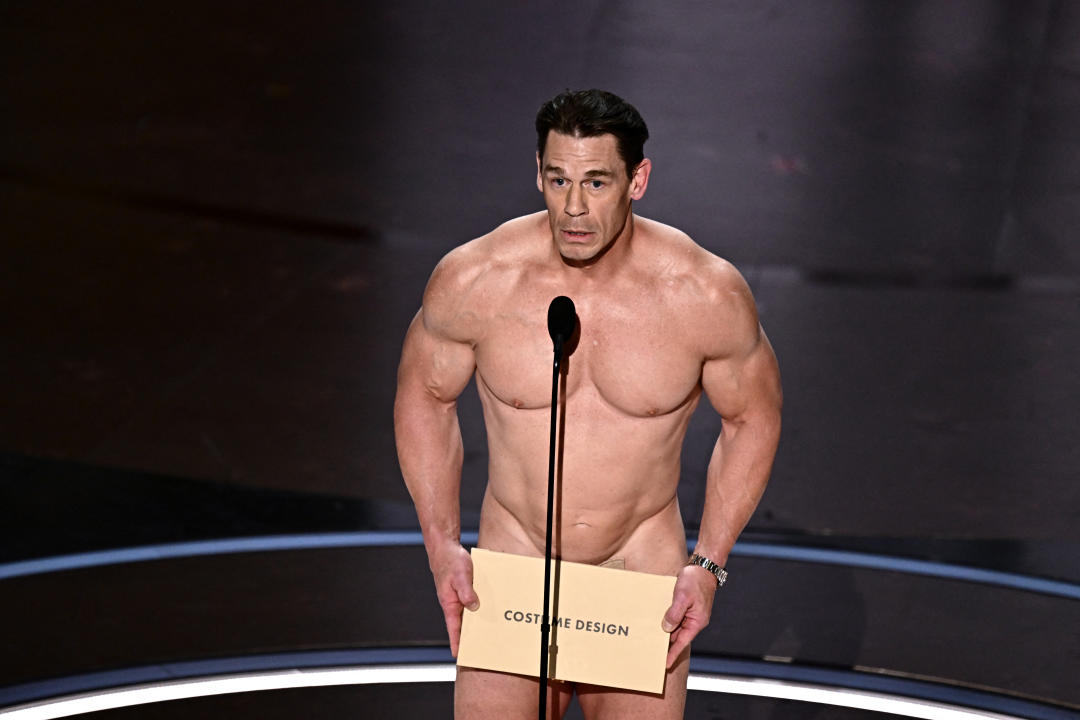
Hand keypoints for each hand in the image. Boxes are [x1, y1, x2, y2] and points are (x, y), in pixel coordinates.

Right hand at [428, 542, 479, 656]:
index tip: (458, 655)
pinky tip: (489, 609)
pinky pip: (472, 601)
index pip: (453, 628)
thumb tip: (474, 607)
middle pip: (462, 623)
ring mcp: (459, 597)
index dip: (456, 642)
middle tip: (479, 649)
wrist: (445, 548)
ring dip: (476, 620)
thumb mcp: (460, 576)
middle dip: (469, 635)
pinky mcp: (464, 590)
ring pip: (469, 613)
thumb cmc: (450, 562)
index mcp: (449, 604)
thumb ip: (466, 592)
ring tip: (488, 632)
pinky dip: (479, 606)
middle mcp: (454, 603)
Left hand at [661, 564, 717, 667]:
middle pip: (678, 636)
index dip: (673, 654)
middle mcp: (694, 620)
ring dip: (665, 630)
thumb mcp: (683, 597)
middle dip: (666, 644)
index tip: (665, 664)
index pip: (682, 642)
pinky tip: (656, 619)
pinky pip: (675, 616)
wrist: (703, 567)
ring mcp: (691, 613)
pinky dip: (667, 619)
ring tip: (650, 638)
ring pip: (675, 626)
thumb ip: (674, 613)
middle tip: (652, 653)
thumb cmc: (695, 580)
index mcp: (696, 621)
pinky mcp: (686, 606)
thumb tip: (666, 628)